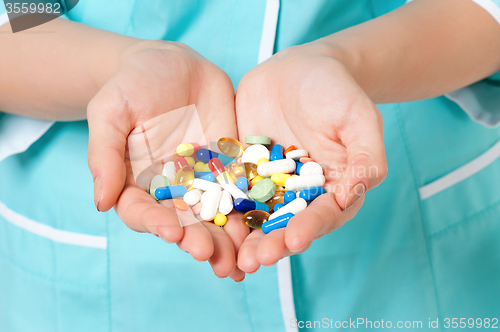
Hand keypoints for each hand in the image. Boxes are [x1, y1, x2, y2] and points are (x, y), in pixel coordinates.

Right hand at [87, 41, 248, 280]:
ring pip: (216, 215)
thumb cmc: (132, 84)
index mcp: (138, 183)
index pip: (142, 211)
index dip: (155, 223)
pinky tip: (265, 226)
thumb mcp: (111, 112)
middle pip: (184, 223)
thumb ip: (104, 155)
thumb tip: (100, 203)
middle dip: (198, 241)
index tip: (171, 231)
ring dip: (228, 239)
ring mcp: (204, 179)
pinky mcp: (230, 165)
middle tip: (211, 256)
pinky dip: (252, 209)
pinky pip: (243, 188)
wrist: (170, 64)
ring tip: (241, 261)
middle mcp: (172, 188)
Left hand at [235, 43, 386, 271]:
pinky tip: (206, 224)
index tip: (295, 241)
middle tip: (255, 260)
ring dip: (244, 237)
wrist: (298, 69)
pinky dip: (220, 208)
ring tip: (231, 257)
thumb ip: (366, 156)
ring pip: (256, 215)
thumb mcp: (358, 117)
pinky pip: (230, 191)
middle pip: (286, 223)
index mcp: (333, 187)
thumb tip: (355, 195)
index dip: (311, 228)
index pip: (323, 214)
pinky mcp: (243, 171)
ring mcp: (268, 184)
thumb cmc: (335, 90)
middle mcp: (300, 193)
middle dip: (272, 243)